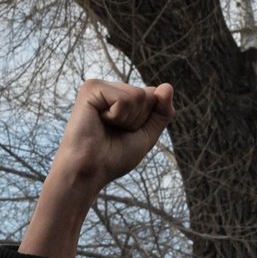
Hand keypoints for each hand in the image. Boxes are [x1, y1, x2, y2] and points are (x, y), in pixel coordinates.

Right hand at [20, 79, 173, 257]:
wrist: (88, 171)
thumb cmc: (112, 157)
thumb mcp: (146, 135)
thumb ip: (162, 112)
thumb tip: (167, 86)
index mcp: (122, 97)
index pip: (155, 97)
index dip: (147, 121)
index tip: (126, 134)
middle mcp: (112, 89)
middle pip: (149, 95)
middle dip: (139, 120)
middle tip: (115, 132)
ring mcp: (101, 87)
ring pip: (139, 96)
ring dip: (128, 120)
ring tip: (106, 128)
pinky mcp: (91, 88)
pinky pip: (124, 98)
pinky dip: (118, 116)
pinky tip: (100, 121)